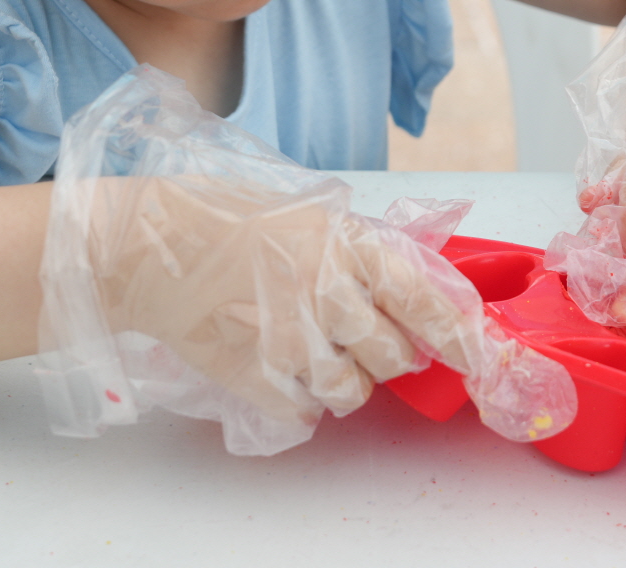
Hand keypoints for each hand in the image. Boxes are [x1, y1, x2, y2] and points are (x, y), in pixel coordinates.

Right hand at [41, 66, 573, 453]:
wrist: (146, 245)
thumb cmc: (223, 216)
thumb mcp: (306, 211)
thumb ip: (358, 248)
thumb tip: (414, 285)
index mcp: (346, 242)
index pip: (426, 296)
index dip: (460, 334)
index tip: (480, 357)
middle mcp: (326, 291)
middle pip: (396, 355)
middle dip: (390, 356)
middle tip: (363, 339)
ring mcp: (289, 337)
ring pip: (353, 392)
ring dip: (345, 382)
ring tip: (315, 353)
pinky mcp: (253, 375)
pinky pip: (303, 413)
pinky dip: (300, 403)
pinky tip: (280, 373)